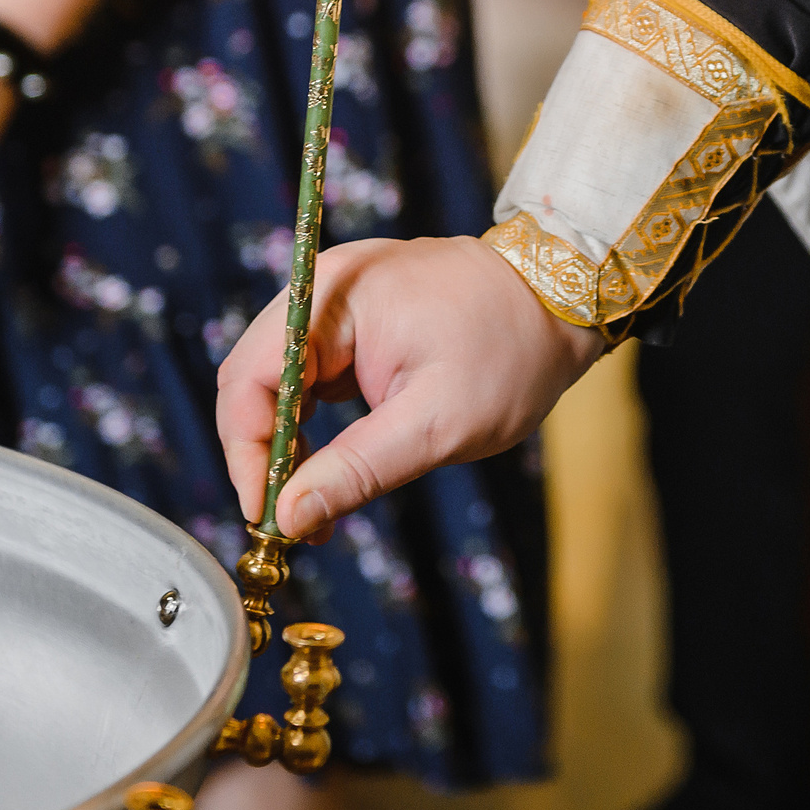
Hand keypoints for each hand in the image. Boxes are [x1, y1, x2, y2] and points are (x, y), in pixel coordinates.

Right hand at [216, 236, 606, 539]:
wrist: (564, 301)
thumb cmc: (511, 352)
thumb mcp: (438, 424)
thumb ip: (357, 470)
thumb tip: (289, 516)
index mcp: (334, 297)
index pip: (248, 378)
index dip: (245, 453)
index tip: (266, 515)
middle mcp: (324, 289)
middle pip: (254, 379)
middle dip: (263, 454)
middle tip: (289, 520)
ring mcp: (339, 304)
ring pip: (278, 382)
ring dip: (286, 445)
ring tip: (314, 504)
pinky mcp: (356, 324)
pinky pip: (310, 378)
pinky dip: (310, 426)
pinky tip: (332, 469)